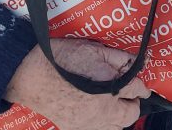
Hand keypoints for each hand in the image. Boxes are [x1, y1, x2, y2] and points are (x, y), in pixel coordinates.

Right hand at [4, 38, 149, 129]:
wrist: (29, 75)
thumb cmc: (60, 59)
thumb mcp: (93, 50)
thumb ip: (117, 58)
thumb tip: (135, 62)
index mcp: (108, 88)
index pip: (137, 89)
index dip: (141, 85)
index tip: (142, 86)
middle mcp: (101, 111)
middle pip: (130, 114)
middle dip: (131, 103)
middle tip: (127, 94)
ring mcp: (87, 124)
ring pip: (116, 127)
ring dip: (118, 116)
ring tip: (113, 104)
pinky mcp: (74, 128)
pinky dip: (103, 124)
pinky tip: (97, 112)